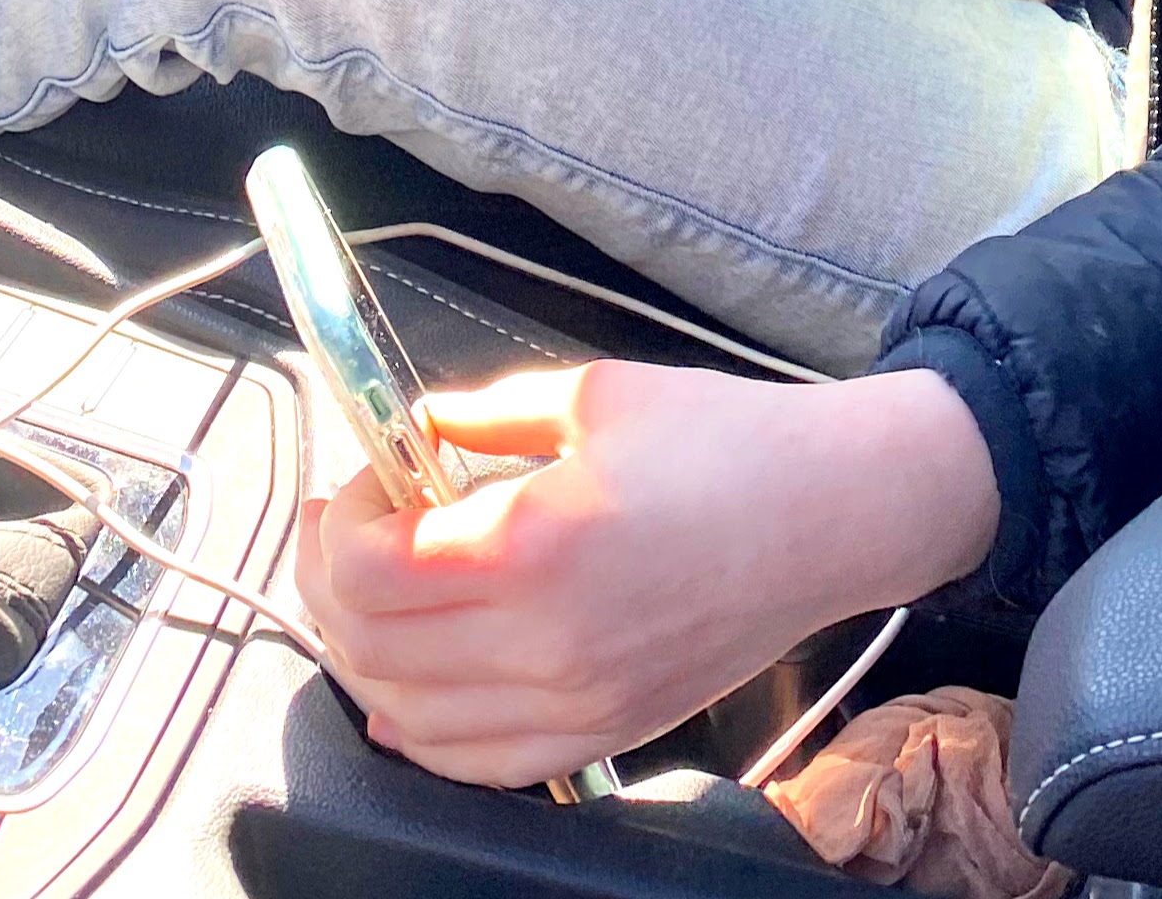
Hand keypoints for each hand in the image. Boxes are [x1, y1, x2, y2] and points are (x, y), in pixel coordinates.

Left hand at [293, 361, 999, 788]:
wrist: (830, 512)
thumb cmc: (724, 441)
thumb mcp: (592, 396)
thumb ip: (483, 417)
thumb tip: (411, 432)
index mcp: (531, 546)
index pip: (368, 572)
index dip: (338, 524)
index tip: (358, 483)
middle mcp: (541, 643)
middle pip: (370, 647)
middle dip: (331, 584)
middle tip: (349, 530)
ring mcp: (572, 704)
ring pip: (407, 716)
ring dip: (365, 656)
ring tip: (375, 596)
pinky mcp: (602, 735)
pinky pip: (475, 765)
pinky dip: (421, 732)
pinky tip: (407, 692)